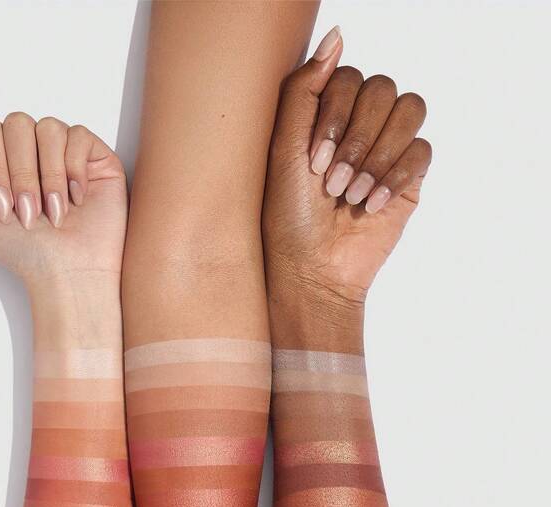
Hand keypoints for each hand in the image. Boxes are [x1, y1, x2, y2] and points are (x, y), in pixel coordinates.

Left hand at [0, 112, 126, 282]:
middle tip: (30, 213)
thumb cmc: (26, 254)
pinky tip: (78, 198)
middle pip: (17, 123)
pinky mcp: (96, 157)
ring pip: (48, 127)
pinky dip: (74, 170)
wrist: (68, 274)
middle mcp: (34, 150)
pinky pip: (78, 135)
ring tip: (56, 212)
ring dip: (49, 176)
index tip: (6, 208)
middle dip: (20, 173)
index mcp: (5, 160)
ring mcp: (65, 151)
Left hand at [263, 26, 431, 308]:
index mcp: (326, 115)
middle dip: (357, 139)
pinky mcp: (408, 179)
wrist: (311, 271)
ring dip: (377, 155)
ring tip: (352, 195)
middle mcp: (359, 126)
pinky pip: (423, 150)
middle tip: (333, 184)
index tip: (314, 162)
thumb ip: (304, 90)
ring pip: (409, 111)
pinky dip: (395, 175)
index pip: (349, 77)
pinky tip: (371, 204)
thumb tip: (337, 35)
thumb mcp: (283, 150)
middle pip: (382, 89)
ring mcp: (386, 150)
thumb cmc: (288, 219)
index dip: (335, 116)